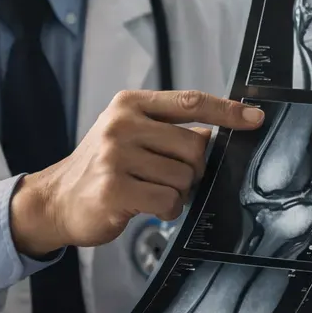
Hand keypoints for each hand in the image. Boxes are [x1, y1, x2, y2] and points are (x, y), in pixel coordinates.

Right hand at [11, 90, 264, 256]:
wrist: (56, 200)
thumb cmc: (102, 168)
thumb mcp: (131, 136)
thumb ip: (170, 130)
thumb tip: (217, 132)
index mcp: (129, 104)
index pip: (190, 101)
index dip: (228, 110)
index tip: (256, 118)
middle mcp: (122, 125)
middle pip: (195, 146)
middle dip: (194, 169)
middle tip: (171, 178)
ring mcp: (116, 156)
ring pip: (184, 177)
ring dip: (177, 192)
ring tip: (149, 192)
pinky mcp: (114, 189)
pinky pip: (168, 202)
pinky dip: (166, 210)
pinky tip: (144, 207)